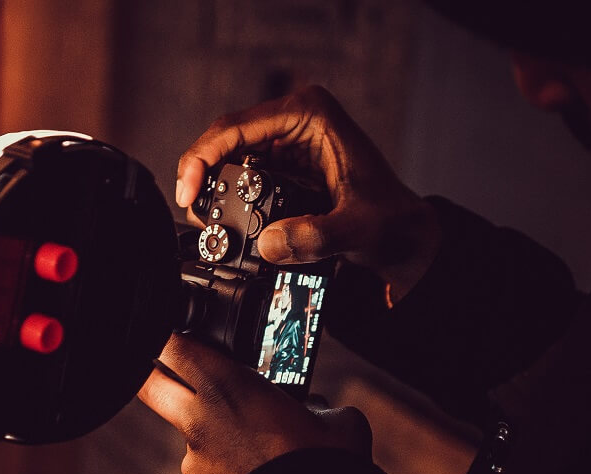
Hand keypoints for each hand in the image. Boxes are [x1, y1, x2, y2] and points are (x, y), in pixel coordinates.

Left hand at [137, 333, 371, 473]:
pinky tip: (250, 464)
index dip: (167, 332)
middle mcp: (198, 415)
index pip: (172, 343)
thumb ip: (317, 404)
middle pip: (147, 381)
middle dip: (151, 369)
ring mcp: (193, 452)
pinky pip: (202, 457)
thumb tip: (317, 408)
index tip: (177, 330)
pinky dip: (219, 456)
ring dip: (200, 419)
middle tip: (170, 364)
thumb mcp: (336, 420)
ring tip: (242, 429)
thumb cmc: (324, 465)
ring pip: (181, 423)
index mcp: (226, 384)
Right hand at [177, 85, 440, 300]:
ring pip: (229, 157)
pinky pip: (240, 174)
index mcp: (311, 114)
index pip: (237, 127)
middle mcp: (294, 120)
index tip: (188, 192)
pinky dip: (226, 196)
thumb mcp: (357, 229)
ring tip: (204, 220)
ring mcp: (286, 141)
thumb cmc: (390, 219)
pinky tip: (221, 218)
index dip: (203, 158)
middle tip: (194, 213)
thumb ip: (316, 236)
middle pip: (226, 139)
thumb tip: (268, 243)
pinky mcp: (282, 164)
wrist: (402, 234)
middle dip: (202, 175)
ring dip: (212, 186)